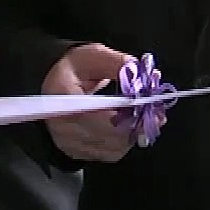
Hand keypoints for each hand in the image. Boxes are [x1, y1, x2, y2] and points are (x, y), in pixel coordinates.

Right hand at [41, 43, 142, 163]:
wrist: (53, 87)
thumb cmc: (73, 70)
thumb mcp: (92, 56)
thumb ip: (116, 63)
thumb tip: (139, 73)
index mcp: (61, 96)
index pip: (98, 113)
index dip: (128, 113)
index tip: (149, 105)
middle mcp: (61, 124)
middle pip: (110, 134)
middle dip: (137, 123)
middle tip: (156, 114)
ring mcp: (68, 142)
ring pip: (114, 147)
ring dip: (133, 133)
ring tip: (141, 117)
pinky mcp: (76, 152)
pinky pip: (110, 153)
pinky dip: (123, 142)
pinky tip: (125, 127)